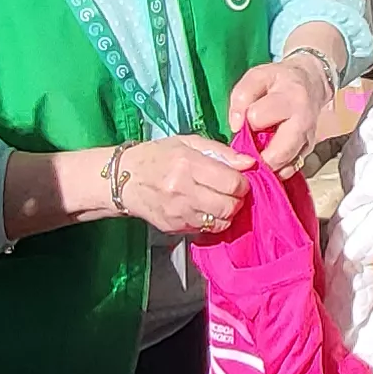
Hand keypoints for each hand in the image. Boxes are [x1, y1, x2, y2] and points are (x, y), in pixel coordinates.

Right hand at [111, 135, 252, 234]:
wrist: (123, 180)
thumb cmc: (157, 156)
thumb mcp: (187, 143)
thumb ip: (221, 151)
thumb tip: (249, 163)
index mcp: (187, 164)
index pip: (231, 182)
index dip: (242, 183)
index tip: (239, 179)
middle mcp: (182, 191)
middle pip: (229, 206)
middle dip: (237, 200)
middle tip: (232, 193)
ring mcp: (177, 213)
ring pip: (220, 222)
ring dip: (227, 213)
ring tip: (220, 201)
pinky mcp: (174, 228)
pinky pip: (206, 230)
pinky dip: (212, 222)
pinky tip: (205, 210)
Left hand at [225, 52, 337, 175]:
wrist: (311, 82)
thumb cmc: (279, 80)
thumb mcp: (256, 77)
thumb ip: (241, 98)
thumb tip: (235, 127)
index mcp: (289, 98)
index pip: (258, 117)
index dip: (247, 120)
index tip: (246, 119)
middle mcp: (303, 122)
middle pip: (278, 153)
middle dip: (258, 157)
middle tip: (246, 152)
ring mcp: (308, 140)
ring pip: (286, 166)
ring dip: (266, 166)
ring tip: (255, 156)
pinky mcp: (308, 151)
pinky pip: (291, 169)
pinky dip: (276, 169)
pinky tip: (267, 159)